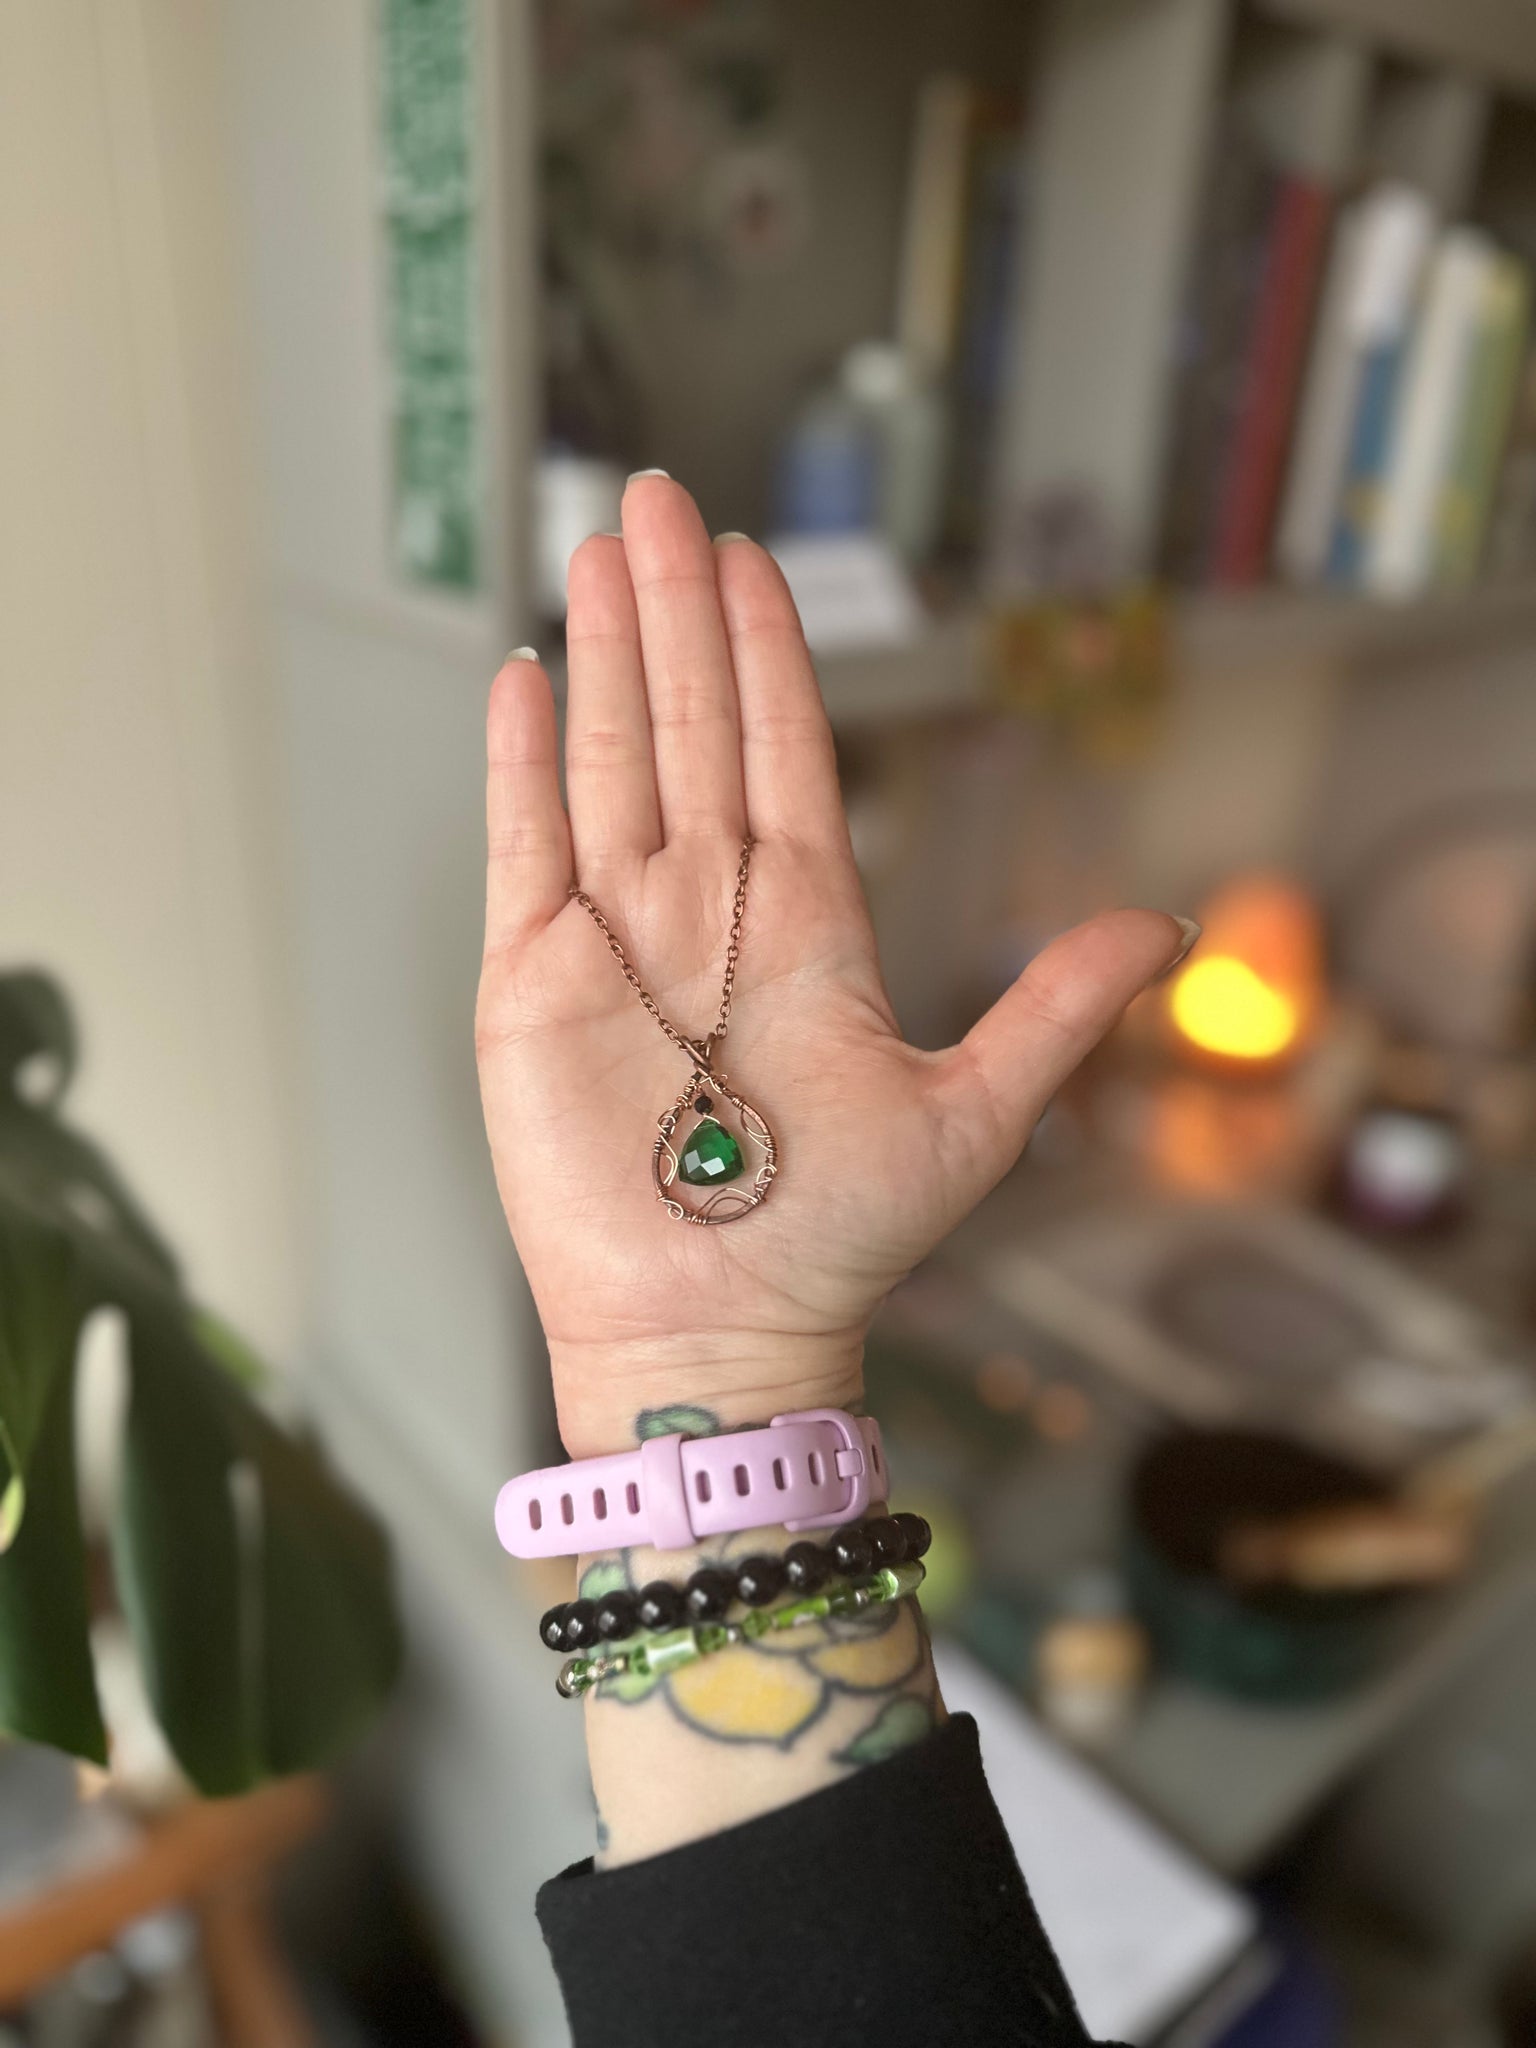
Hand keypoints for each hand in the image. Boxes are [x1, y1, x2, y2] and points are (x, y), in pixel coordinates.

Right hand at [476, 476, 1191, 1456]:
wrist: (720, 1332)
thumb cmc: (837, 1239)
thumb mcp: (974, 1112)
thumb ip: (1054, 1009)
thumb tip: (1161, 928)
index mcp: (805, 922)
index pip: (786, 751)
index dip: (770, 651)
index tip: (752, 558)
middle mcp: (706, 908)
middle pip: (693, 725)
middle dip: (680, 609)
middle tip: (663, 498)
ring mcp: (615, 936)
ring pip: (612, 758)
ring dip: (610, 651)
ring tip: (601, 547)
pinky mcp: (530, 981)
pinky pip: (523, 845)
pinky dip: (520, 762)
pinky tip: (526, 676)